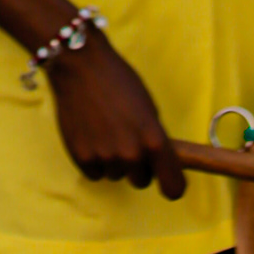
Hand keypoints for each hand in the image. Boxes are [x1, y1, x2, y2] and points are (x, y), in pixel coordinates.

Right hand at [45, 32, 185, 198]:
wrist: (80, 66)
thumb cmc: (119, 81)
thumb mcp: (149, 107)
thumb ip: (154, 137)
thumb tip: (158, 160)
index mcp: (154, 141)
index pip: (174, 187)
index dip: (172, 184)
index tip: (167, 181)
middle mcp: (131, 154)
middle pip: (141, 181)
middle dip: (137, 165)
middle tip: (125, 138)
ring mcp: (105, 158)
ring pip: (116, 175)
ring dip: (113, 161)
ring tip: (103, 130)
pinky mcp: (81, 158)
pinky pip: (95, 173)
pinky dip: (93, 160)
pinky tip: (89, 135)